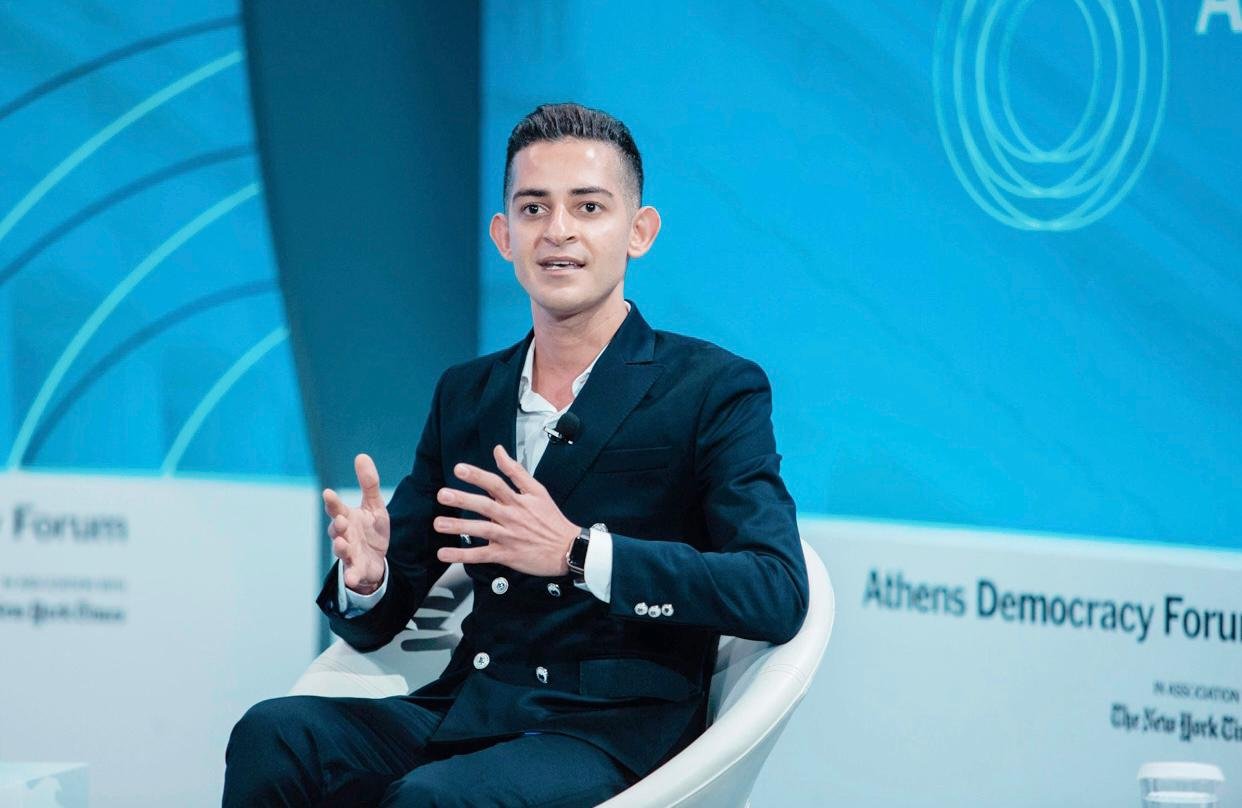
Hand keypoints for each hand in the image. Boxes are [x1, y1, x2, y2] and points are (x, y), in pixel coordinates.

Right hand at [323, 453, 389, 594]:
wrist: (378, 558)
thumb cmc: (371, 529)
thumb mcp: (375, 505)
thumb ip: (368, 483)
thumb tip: (361, 455)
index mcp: (347, 517)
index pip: (336, 508)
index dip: (332, 502)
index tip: (328, 493)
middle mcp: (344, 535)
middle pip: (336, 529)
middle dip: (337, 525)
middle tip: (340, 520)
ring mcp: (348, 552)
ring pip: (341, 550)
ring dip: (340, 547)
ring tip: (342, 544)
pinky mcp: (356, 569)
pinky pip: (352, 573)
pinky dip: (351, 576)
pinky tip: (351, 579)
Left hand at [434, 444, 578, 576]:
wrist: (568, 549)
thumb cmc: (552, 520)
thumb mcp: (538, 490)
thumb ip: (516, 471)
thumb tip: (498, 450)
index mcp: (519, 500)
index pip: (496, 484)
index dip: (477, 476)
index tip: (459, 469)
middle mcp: (512, 517)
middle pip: (485, 506)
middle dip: (463, 499)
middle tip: (443, 494)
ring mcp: (508, 536)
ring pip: (481, 530)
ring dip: (459, 527)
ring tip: (439, 523)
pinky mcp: (506, 554)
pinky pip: (481, 555)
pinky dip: (462, 555)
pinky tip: (445, 553)